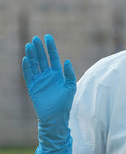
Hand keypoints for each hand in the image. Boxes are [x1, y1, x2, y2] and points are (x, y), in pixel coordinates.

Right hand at [22, 34, 75, 153]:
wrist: (56, 116)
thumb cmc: (65, 103)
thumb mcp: (71, 86)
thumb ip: (69, 73)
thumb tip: (67, 61)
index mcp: (57, 74)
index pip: (53, 57)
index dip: (50, 47)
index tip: (47, 37)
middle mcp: (48, 75)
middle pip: (42, 59)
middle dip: (39, 48)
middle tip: (36, 38)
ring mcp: (40, 80)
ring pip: (35, 64)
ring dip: (32, 55)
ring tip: (29, 45)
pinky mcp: (33, 87)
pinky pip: (29, 75)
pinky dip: (27, 67)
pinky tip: (26, 59)